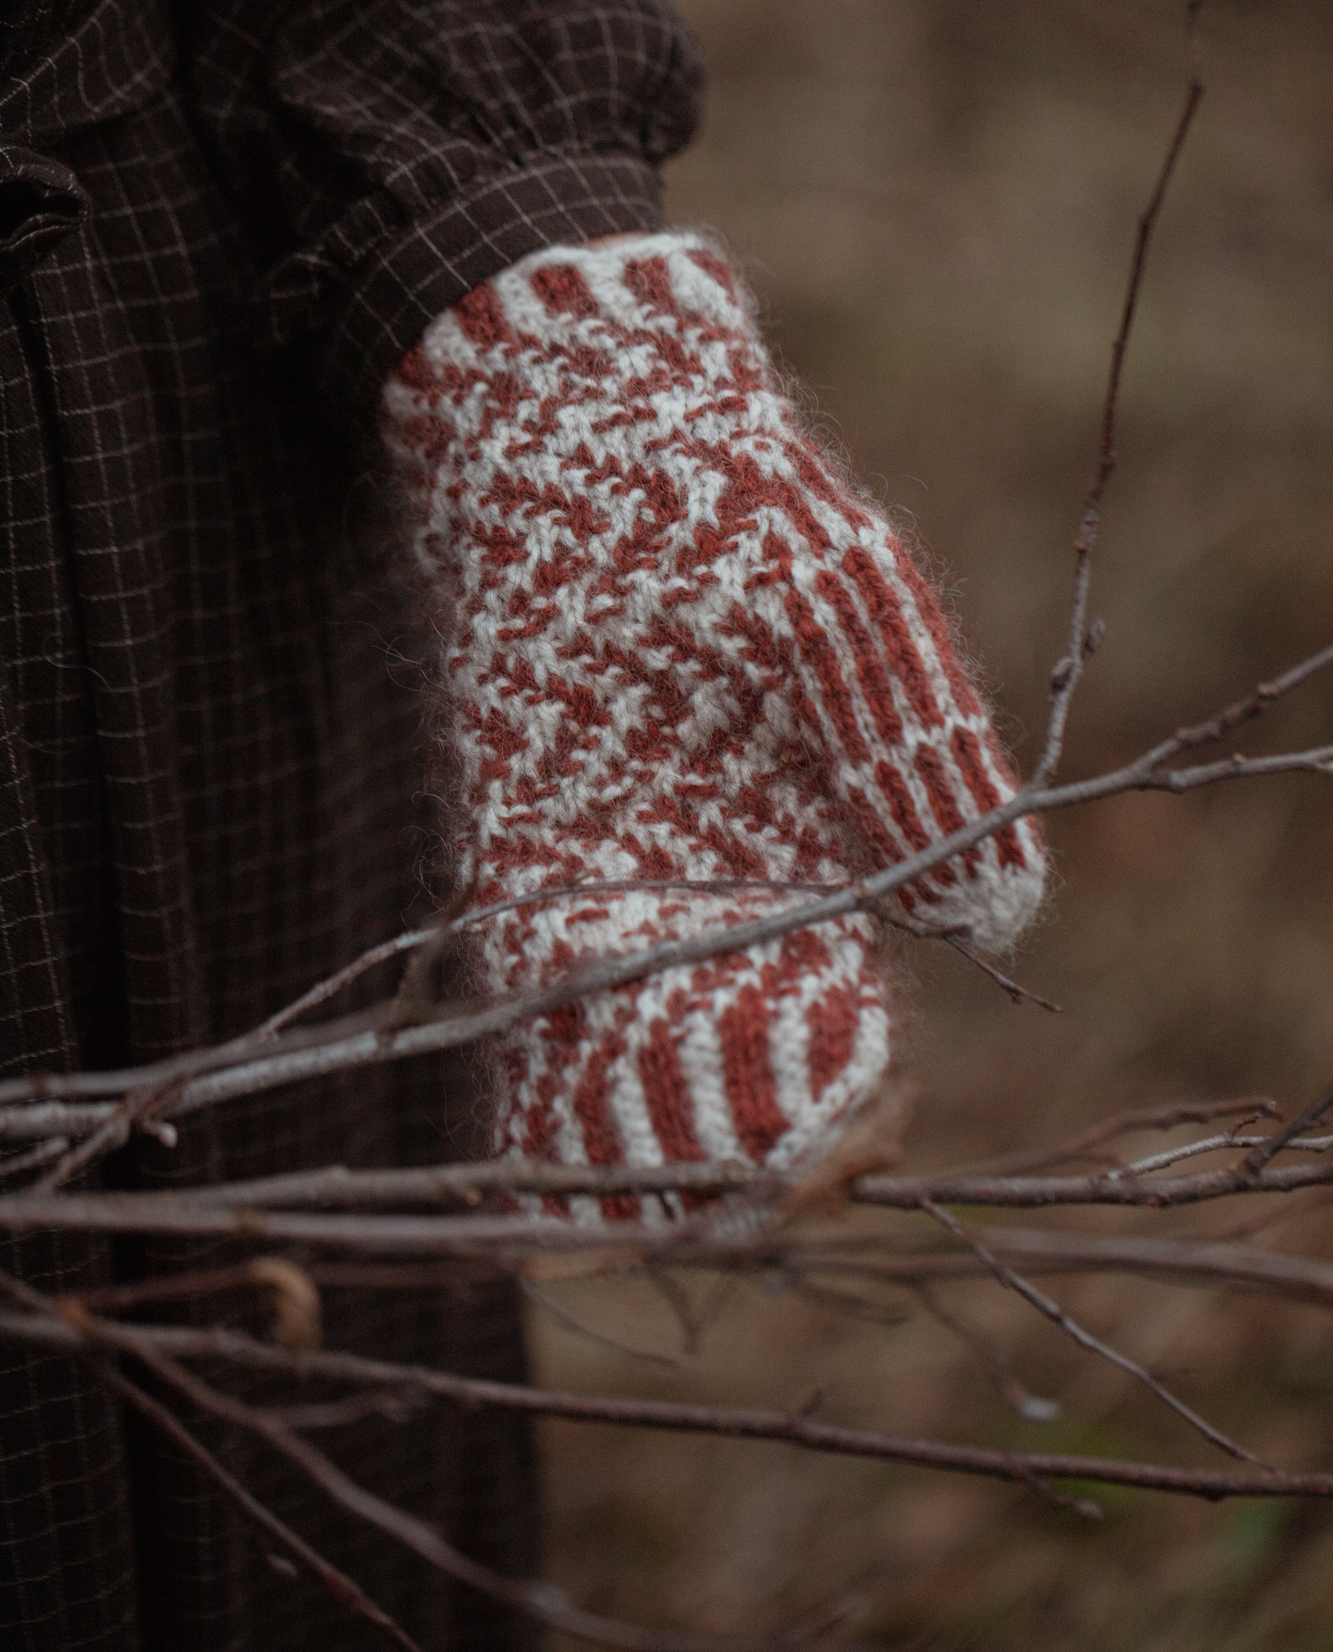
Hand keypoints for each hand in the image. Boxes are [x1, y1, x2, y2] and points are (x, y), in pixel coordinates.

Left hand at [383, 234, 1044, 1215]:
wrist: (582, 437)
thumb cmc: (739, 508)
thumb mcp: (855, 618)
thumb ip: (922, 754)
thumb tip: (997, 916)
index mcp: (827, 852)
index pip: (843, 1021)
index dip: (844, 1100)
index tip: (842, 1147)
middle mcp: (723, 887)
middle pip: (733, 1058)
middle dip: (735, 1143)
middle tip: (734, 1210)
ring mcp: (617, 874)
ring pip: (630, 1048)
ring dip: (632, 1136)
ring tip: (636, 1214)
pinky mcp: (516, 848)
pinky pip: (533, 990)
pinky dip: (541, 1072)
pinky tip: (547, 1150)